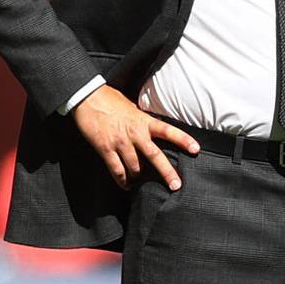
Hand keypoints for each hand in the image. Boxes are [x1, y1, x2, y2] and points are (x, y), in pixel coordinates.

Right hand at [72, 85, 198, 189]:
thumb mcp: (133, 108)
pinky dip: (122, 180)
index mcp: (144, 121)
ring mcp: (120, 142)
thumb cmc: (111, 100)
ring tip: (141, 183)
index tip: (196, 149)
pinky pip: (117, 170)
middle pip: (155, 156)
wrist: (88, 98)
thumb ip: (143, 121)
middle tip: (176, 185)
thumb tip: (153, 130)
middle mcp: (135, 133)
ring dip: (139, 177)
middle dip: (167, 172)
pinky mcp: (106, 149)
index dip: (183, 140)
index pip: (168, 131)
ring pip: (135, 167)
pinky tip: (126, 185)